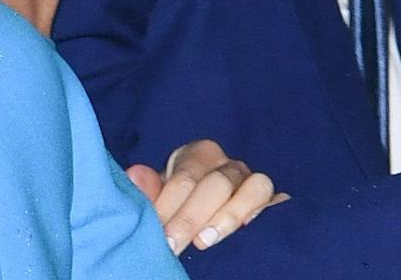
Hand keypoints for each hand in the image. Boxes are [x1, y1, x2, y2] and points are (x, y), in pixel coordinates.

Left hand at [126, 139, 286, 254]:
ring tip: (203, 242)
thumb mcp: (161, 195)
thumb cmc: (180, 203)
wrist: (205, 210)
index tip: (158, 233)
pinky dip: (255, 209)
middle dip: (191, 217)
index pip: (184, 178)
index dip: (169, 206)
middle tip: (172, 244)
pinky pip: (266, 195)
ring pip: (249, 186)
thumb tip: (134, 175)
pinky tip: (243, 229)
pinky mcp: (265, 194)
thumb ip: (148, 188)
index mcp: (197, 155)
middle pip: (215, 184)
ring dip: (226, 216)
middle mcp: (226, 162)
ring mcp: (249, 177)